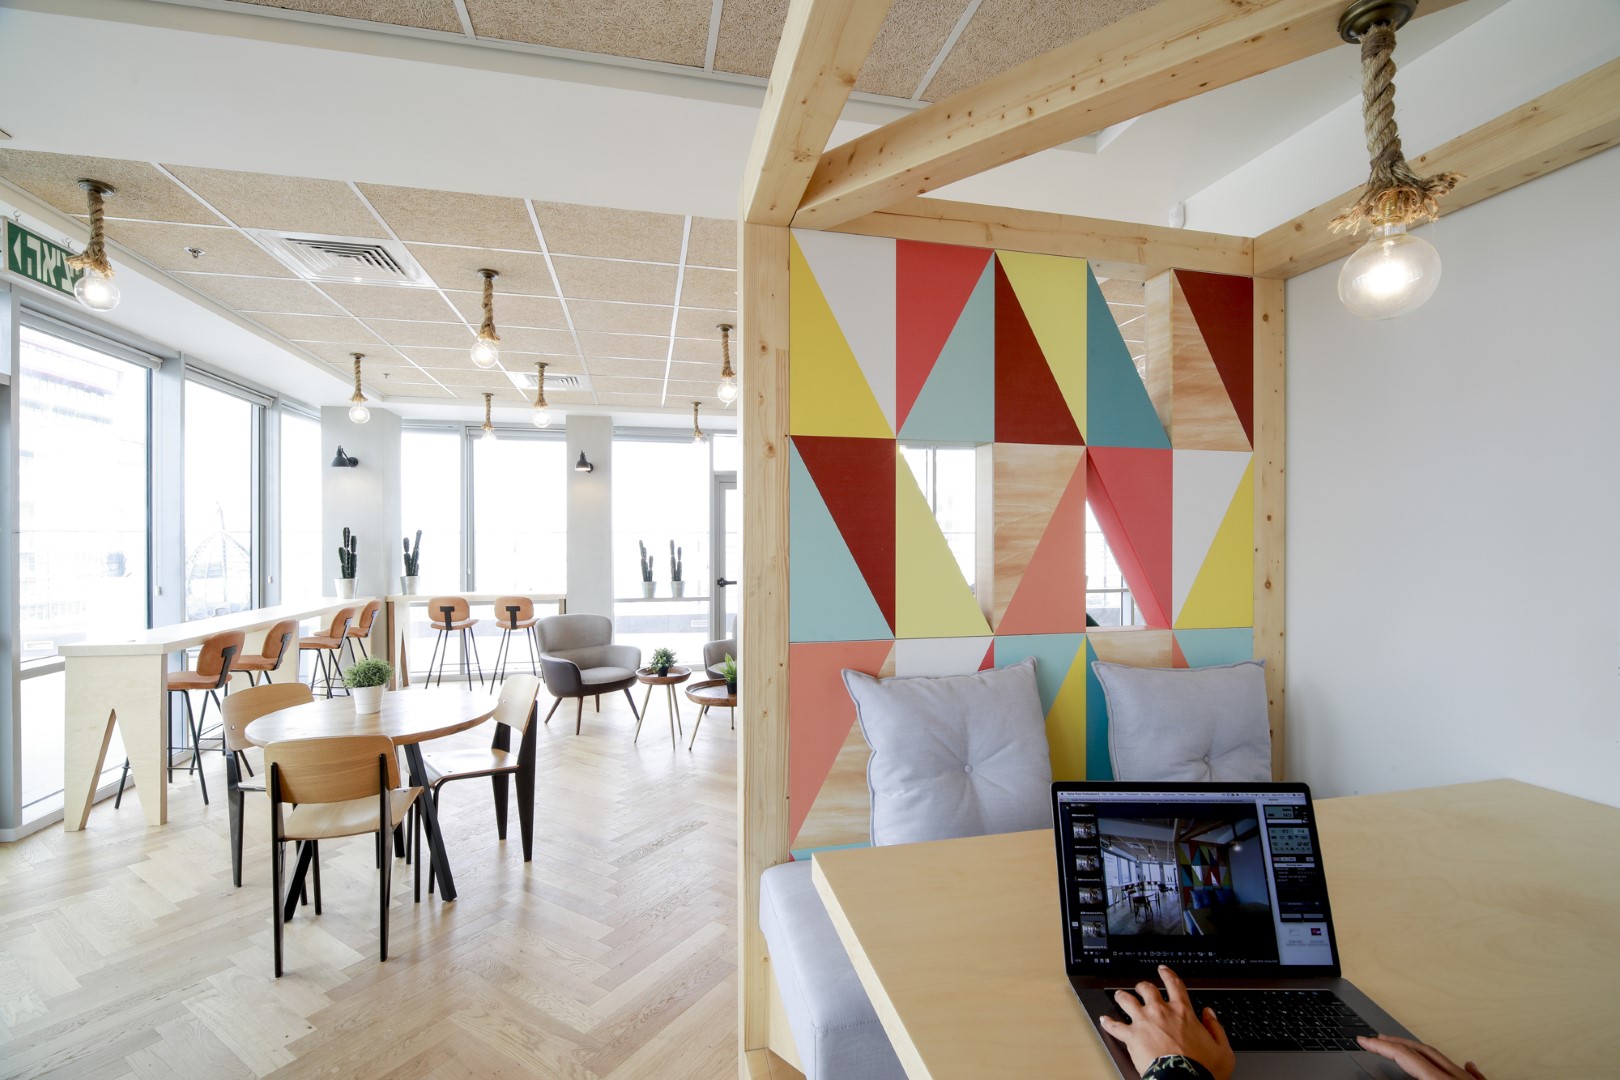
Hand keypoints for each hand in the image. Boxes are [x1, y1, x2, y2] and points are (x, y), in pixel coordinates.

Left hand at [1098, 965, 1233, 1079]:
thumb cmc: (1201, 1068)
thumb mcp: (1222, 1049)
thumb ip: (1216, 1028)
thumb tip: (1209, 1014)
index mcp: (1183, 1012)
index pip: (1174, 985)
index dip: (1167, 974)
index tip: (1163, 970)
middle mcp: (1160, 1012)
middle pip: (1146, 988)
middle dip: (1142, 986)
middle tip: (1140, 987)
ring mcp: (1144, 1022)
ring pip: (1127, 1000)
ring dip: (1122, 997)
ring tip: (1119, 996)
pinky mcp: (1131, 1036)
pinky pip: (1115, 1026)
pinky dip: (1108, 1023)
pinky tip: (1104, 1020)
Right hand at [1357, 1035, 1486, 1078]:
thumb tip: (1382, 1077)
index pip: (1404, 1056)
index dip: (1380, 1046)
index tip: (1363, 1041)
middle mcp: (1457, 1078)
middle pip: (1423, 1051)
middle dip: (1397, 1043)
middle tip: (1378, 1039)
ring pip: (1445, 1059)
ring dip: (1422, 1051)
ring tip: (1408, 1048)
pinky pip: (1474, 1075)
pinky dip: (1464, 1067)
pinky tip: (1467, 1063)